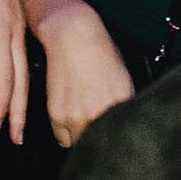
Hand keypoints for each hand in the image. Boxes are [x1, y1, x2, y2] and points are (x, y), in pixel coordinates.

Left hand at [0, 0, 29, 142]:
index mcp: (2, 30)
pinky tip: (14, 83)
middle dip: (17, 111)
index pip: (4, 79)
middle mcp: (15, 30)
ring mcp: (18, 23)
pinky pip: (21, 53)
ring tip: (16, 118)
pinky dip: (19, 75)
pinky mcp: (16, 16)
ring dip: (19, 96)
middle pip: (21, 79)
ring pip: (23, 68)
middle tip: (13, 136)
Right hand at [33, 0, 133, 146]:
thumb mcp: (124, 83)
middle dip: (97, 137)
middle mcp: (96, 115)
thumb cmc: (101, 53)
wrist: (73, 35)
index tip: (113, 136)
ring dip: (81, 136)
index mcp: (119, 107)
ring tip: (83, 114)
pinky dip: (66, 130)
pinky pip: (62, 137)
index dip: (115, 139)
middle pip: (96, 143)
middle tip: (97, 121)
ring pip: (78, 144)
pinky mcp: (56, 116)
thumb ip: (123, 110)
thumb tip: (120, 127)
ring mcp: (75, 117)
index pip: (119, 140)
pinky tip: (71, 111)